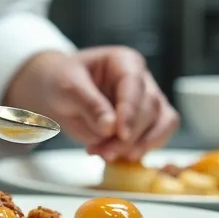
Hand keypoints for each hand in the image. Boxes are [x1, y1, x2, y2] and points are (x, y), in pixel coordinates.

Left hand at [5, 46, 177, 160]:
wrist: (57, 94)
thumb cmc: (62, 82)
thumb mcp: (68, 88)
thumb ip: (89, 105)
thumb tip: (110, 127)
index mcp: (124, 61)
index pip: (134, 84)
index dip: (130, 111)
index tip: (121, 133)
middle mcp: (142, 79)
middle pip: (150, 107)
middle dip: (128, 135)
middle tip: (104, 152)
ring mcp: (148, 100)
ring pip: (161, 123)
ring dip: (138, 145)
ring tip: (107, 154)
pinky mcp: (148, 122)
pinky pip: (159, 136)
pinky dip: (144, 149)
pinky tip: (121, 156)